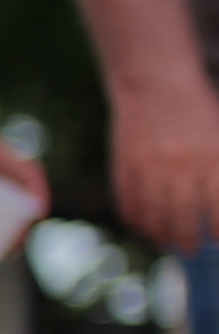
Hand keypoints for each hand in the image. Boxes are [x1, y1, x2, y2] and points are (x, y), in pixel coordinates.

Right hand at [113, 83, 218, 253]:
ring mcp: (149, 167)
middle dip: (189, 240)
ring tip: (167, 243)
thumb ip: (218, 173)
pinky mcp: (125, 166)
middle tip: (191, 250)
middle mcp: (180, 165)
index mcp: (211, 156)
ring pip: (154, 216)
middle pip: (184, 217)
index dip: (217, 229)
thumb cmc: (198, 111)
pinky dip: (136, 221)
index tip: (216, 239)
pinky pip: (128, 204)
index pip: (217, 206)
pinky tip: (144, 226)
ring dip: (161, 235)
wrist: (155, 83)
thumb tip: (214, 206)